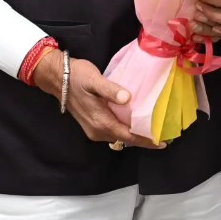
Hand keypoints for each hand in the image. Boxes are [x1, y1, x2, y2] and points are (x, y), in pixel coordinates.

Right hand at [32, 51, 162, 149]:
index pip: (128, 136)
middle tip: (163, 136)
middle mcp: (97, 130)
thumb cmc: (76, 77)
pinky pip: (113, 131)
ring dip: (135, 136)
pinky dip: (126, 131)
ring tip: (152, 130)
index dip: (146, 140)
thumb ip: (111, 90)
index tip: (162, 142)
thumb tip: (128, 98)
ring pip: (119, 137)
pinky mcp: (92, 124)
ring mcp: (94, 129)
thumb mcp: (94, 80)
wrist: (57, 78)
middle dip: (143, 140)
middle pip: (125, 139)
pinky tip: (135, 123)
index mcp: (101, 122)